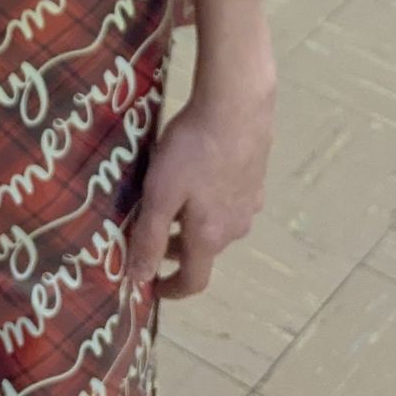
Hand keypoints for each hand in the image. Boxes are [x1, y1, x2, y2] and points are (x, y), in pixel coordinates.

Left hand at [127, 53, 275, 299]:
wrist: (236, 106)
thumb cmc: (192, 150)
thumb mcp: (160, 193)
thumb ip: (149, 237)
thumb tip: (139, 280)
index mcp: (209, 236)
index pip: (193, 281)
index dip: (172, 289)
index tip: (153, 287)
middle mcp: (234, 228)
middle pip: (203, 250)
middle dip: (176, 248)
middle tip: (149, 231)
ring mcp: (249, 202)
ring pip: (217, 225)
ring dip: (192, 223)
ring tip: (170, 198)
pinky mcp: (256, 177)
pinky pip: (229, 201)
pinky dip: (210, 201)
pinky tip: (198, 173)